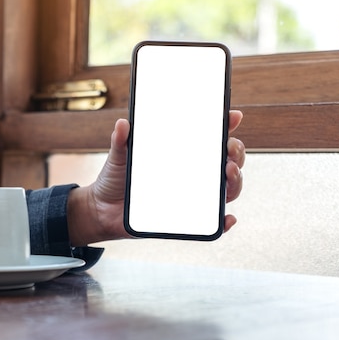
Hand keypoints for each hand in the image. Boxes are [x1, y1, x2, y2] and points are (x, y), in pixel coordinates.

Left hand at [67, 111, 245, 245]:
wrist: (102, 210)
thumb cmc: (115, 179)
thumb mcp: (119, 157)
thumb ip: (121, 141)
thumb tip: (122, 123)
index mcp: (182, 155)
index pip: (211, 139)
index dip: (225, 126)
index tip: (233, 116)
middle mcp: (193, 175)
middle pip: (227, 162)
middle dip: (236, 153)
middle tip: (229, 149)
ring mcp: (193, 197)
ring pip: (227, 190)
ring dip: (236, 181)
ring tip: (229, 172)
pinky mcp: (188, 220)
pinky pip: (212, 223)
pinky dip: (224, 222)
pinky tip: (227, 218)